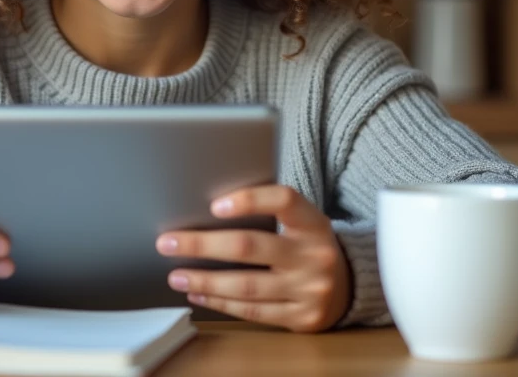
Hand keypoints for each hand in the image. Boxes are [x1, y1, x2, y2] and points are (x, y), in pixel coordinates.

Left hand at [156, 185, 350, 332]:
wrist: (349, 287)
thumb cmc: (309, 246)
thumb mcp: (301, 223)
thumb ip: (268, 214)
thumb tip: (207, 210)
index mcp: (314, 223)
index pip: (284, 201)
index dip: (249, 200)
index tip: (214, 205)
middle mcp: (314, 256)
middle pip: (250, 247)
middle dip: (203, 245)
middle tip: (168, 242)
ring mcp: (309, 290)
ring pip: (246, 286)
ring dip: (204, 280)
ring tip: (176, 275)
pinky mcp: (301, 318)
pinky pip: (252, 311)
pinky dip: (220, 302)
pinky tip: (199, 293)